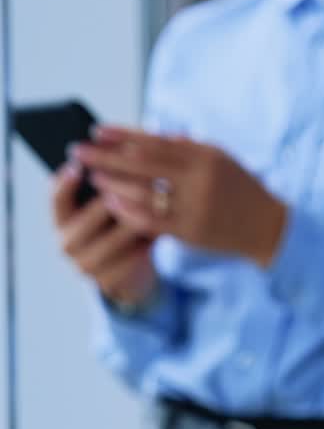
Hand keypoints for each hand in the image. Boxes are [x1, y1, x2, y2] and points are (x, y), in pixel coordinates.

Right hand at [50, 162, 157, 307]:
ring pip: (114, 239)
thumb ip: (108, 186)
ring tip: (157, 204)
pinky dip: (146, 244)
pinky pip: (131, 259)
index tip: (81, 165)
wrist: (129, 274)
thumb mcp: (108, 208)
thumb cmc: (118, 230)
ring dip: (136, 221)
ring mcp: (85, 266)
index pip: (57, 198)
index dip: (66, 182)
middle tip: (139, 181)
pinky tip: (161, 231)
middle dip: (115, 198)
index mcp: (61, 220)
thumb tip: (122, 147)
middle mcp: (66, 243)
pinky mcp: (108, 281)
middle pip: (90, 218)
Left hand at [72, 126, 288, 267]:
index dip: (122, 136)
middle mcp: (199, 179)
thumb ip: (187, 147)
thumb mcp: (221, 159)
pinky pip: (151, 220)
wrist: (269, 227)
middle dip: (105, 157)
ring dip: (112, 184)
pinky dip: (127, 210)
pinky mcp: (192, 231)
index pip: (154, 142)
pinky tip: (112, 203)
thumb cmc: (241, 189)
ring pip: (142, 193)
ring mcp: (195, 206)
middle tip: (78, 152)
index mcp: (205, 156)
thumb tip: (149, 134)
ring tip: (93, 178)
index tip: (96, 131)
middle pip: (141, 164)